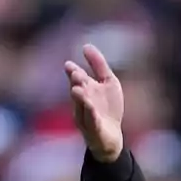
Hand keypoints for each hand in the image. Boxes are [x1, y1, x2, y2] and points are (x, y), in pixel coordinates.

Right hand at [64, 44, 124, 163]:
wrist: (111, 135)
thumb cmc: (108, 107)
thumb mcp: (108, 82)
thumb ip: (98, 65)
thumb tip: (86, 45)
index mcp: (85, 90)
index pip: (77, 79)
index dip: (73, 72)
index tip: (69, 65)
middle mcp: (83, 102)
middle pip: (78, 91)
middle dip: (77, 83)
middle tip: (76, 74)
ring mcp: (86, 117)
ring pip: (82, 107)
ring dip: (81, 98)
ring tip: (78, 89)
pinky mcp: (94, 130)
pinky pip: (91, 122)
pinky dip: (91, 114)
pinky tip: (91, 108)